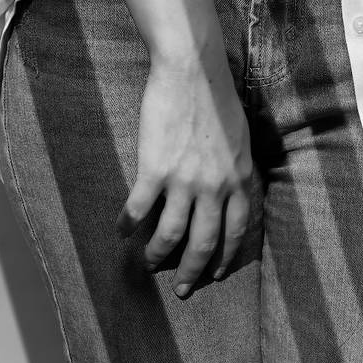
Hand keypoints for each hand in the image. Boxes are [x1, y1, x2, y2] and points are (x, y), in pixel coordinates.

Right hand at [117, 51, 252, 297]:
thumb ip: (237, 169)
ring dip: (158, 255)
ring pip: (170, 235)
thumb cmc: (218, 97)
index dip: (225, 256)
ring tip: (149, 264)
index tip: (215, 274)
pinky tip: (121, 232)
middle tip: (182, 291)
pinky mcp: (154, 170)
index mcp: (238, 178)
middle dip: (192, 272)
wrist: (192, 71)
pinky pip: (138, 209)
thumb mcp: (241, 138)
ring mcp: (184, 181)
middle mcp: (214, 187)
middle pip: (203, 242)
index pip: (236, 230)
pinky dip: (128, 225)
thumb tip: (234, 191)